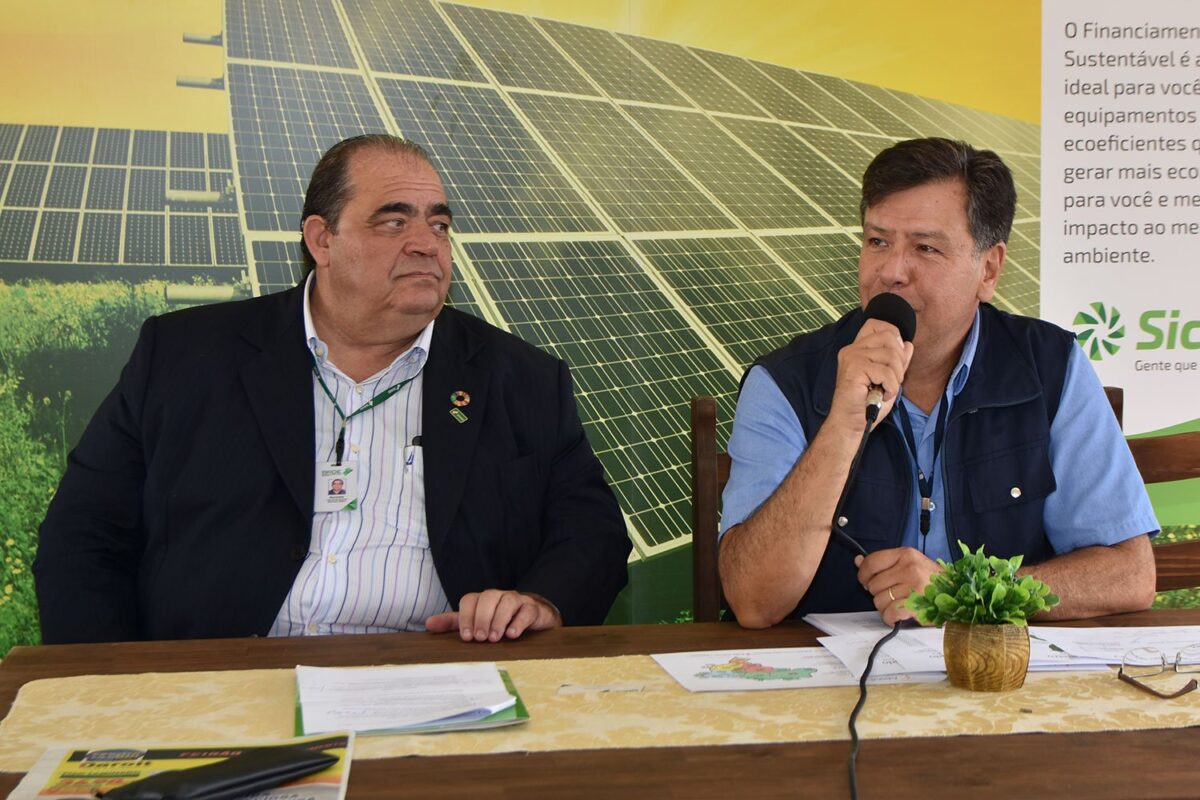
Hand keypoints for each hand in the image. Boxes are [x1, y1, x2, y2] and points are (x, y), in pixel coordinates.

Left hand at [425, 589, 561, 641]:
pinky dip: (519, 622)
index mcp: (481, 599)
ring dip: (499, 620)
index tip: (466, 637)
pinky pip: (526, 610)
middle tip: (480, 638)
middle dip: (482, 618)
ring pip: (507, 602)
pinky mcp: (532, 608)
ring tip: (495, 638)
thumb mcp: (475, 623)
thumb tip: (428, 624)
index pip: (470, 600)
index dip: (466, 617)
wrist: (531, 618)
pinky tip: (512, 634)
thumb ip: (454, 623)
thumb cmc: (498, 622)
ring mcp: (516, 600)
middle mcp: (498, 596)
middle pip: (488, 598)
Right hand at [830, 320, 912, 432]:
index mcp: (857, 348)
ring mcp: (852, 357)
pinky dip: (891, 387)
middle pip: (889, 337)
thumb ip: (897, 361)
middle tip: (892, 380)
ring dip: (896, 377)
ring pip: (891, 355)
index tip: (894, 360)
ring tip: (886, 390)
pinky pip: (886, 372)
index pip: (877, 325)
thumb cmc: (867, 404)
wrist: (851, 424)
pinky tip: (882, 396)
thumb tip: (908, 344)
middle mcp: (852, 349)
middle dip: (899, 361)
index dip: (893, 337)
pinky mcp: (854, 369)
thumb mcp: (889, 379)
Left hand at [855, 547, 939, 625]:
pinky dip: (890, 618)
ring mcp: (915, 587)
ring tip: (899, 604)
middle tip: (892, 595)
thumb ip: (884, 563)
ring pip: (879, 601)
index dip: (864, 575)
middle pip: (873, 585)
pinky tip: (898, 615)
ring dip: (885, 607)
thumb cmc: (932, 581)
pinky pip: (890, 613)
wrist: (959, 596)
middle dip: (878, 593)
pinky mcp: (918, 606)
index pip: (871, 562)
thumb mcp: (910, 564)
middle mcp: (910, 568)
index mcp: (906, 554)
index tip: (867, 582)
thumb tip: (858, 560)